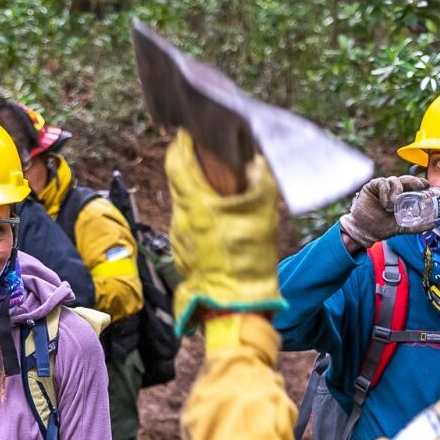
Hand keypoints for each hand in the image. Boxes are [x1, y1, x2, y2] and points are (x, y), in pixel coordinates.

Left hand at [164, 130, 286, 334]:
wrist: (235, 307)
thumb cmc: (248, 260)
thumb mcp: (264, 214)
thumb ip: (261, 181)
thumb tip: (255, 162)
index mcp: (194, 202)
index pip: (176, 159)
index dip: (183, 142)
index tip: (193, 132)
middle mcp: (180, 217)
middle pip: (179, 180)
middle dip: (194, 166)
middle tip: (214, 158)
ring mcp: (179, 237)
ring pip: (184, 205)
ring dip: (199, 194)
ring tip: (223, 194)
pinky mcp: (183, 254)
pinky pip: (189, 226)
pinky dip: (201, 217)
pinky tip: (221, 223)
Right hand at [339, 175, 427, 249]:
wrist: (364, 231)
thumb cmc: (381, 227)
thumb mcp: (401, 227)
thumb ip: (415, 226)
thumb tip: (432, 226)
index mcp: (402, 196)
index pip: (413, 186)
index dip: (420, 183)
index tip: (427, 185)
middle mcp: (394, 190)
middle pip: (406, 179)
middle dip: (414, 181)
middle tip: (419, 186)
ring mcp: (383, 187)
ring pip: (395, 180)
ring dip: (396, 191)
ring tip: (392, 204)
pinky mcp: (372, 186)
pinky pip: (382, 183)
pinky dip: (385, 192)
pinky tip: (384, 203)